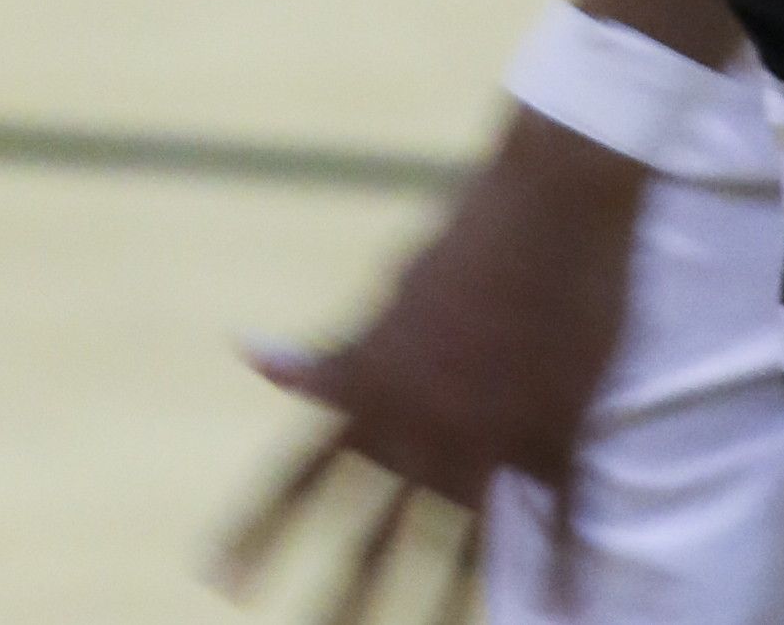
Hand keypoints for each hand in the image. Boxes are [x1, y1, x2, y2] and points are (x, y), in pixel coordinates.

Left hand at [217, 112, 645, 617]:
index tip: (219, 576)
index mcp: (373, 385)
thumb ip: (333, 351)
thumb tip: (251, 357)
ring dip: (441, 607)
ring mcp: (491, 438)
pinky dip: (563, 566)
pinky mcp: (557, 436)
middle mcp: (423, 426)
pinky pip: (558, 521)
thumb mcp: (387, 292)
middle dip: (340, 598)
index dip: (257, 529)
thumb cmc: (464, 231)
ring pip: (460, 547)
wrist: (553, 199)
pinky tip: (564, 608)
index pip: (298, 475)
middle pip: (372, 534)